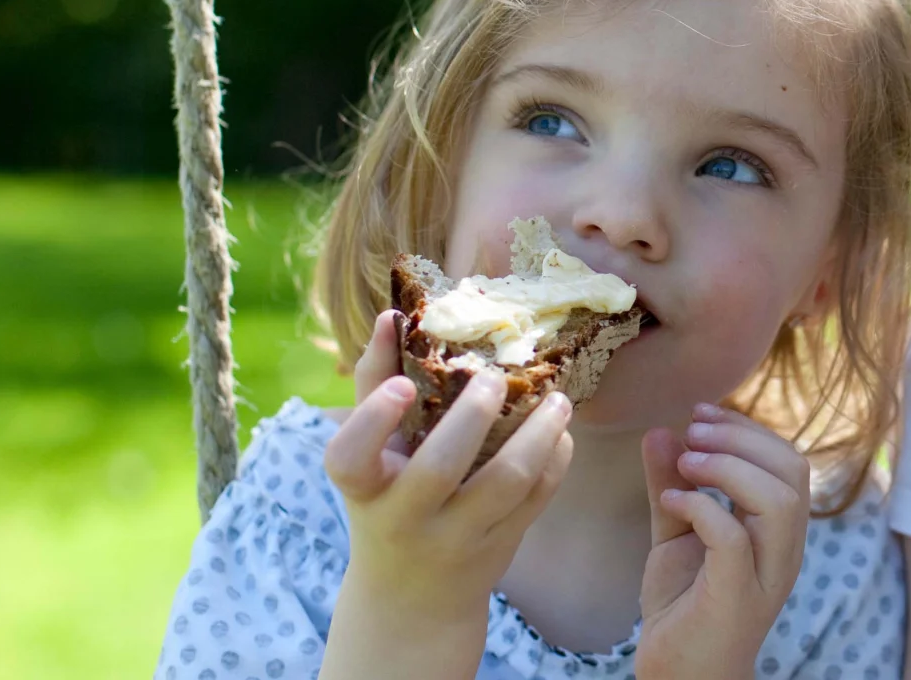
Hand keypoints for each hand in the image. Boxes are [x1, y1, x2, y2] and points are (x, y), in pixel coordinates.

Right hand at [324, 310, 574, 619]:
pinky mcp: (500, 546)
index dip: (374, 421)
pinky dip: (556, 460)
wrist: (412, 594)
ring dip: (539, 434)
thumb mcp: (370, 455)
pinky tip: (561, 433)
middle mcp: (406, 517)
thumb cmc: (386, 500)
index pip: (349, 458)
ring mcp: (457, 537)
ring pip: (507, 482)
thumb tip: (392, 315)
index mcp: (364, 488)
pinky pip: (537, 498)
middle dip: (474, 415)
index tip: (401, 385)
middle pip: (441, 467)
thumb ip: (376, 385)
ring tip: (556, 399)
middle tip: (496, 378)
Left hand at [636, 403, 811, 679]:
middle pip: (793, 472)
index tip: (700, 414)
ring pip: (780, 501)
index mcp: (778, 531)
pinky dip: (702, 508)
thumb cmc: (684, 609)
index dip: (748, 430)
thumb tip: (663, 431)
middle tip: (692, 430)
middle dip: (742, 438)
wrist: (680, 677)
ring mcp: (765, 576)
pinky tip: (671, 502)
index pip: (789, 462)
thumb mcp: (675, 535)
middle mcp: (784, 551)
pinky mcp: (736, 597)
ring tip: (685, 461)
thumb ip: (673, 485)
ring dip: (730, 467)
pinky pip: (734, 539)